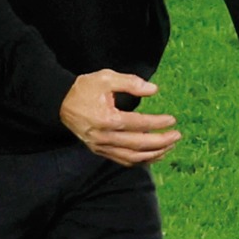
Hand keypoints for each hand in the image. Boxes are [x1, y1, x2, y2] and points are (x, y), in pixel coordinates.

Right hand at [60, 69, 181, 165]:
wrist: (61, 102)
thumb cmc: (85, 88)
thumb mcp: (106, 78)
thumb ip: (131, 82)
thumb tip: (154, 90)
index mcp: (106, 119)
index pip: (138, 124)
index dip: (157, 123)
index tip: (172, 120)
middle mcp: (104, 137)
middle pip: (138, 145)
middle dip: (160, 142)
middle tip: (177, 135)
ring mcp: (100, 147)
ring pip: (132, 157)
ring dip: (153, 154)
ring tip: (169, 146)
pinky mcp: (99, 151)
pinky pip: (123, 160)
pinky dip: (140, 160)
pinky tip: (153, 155)